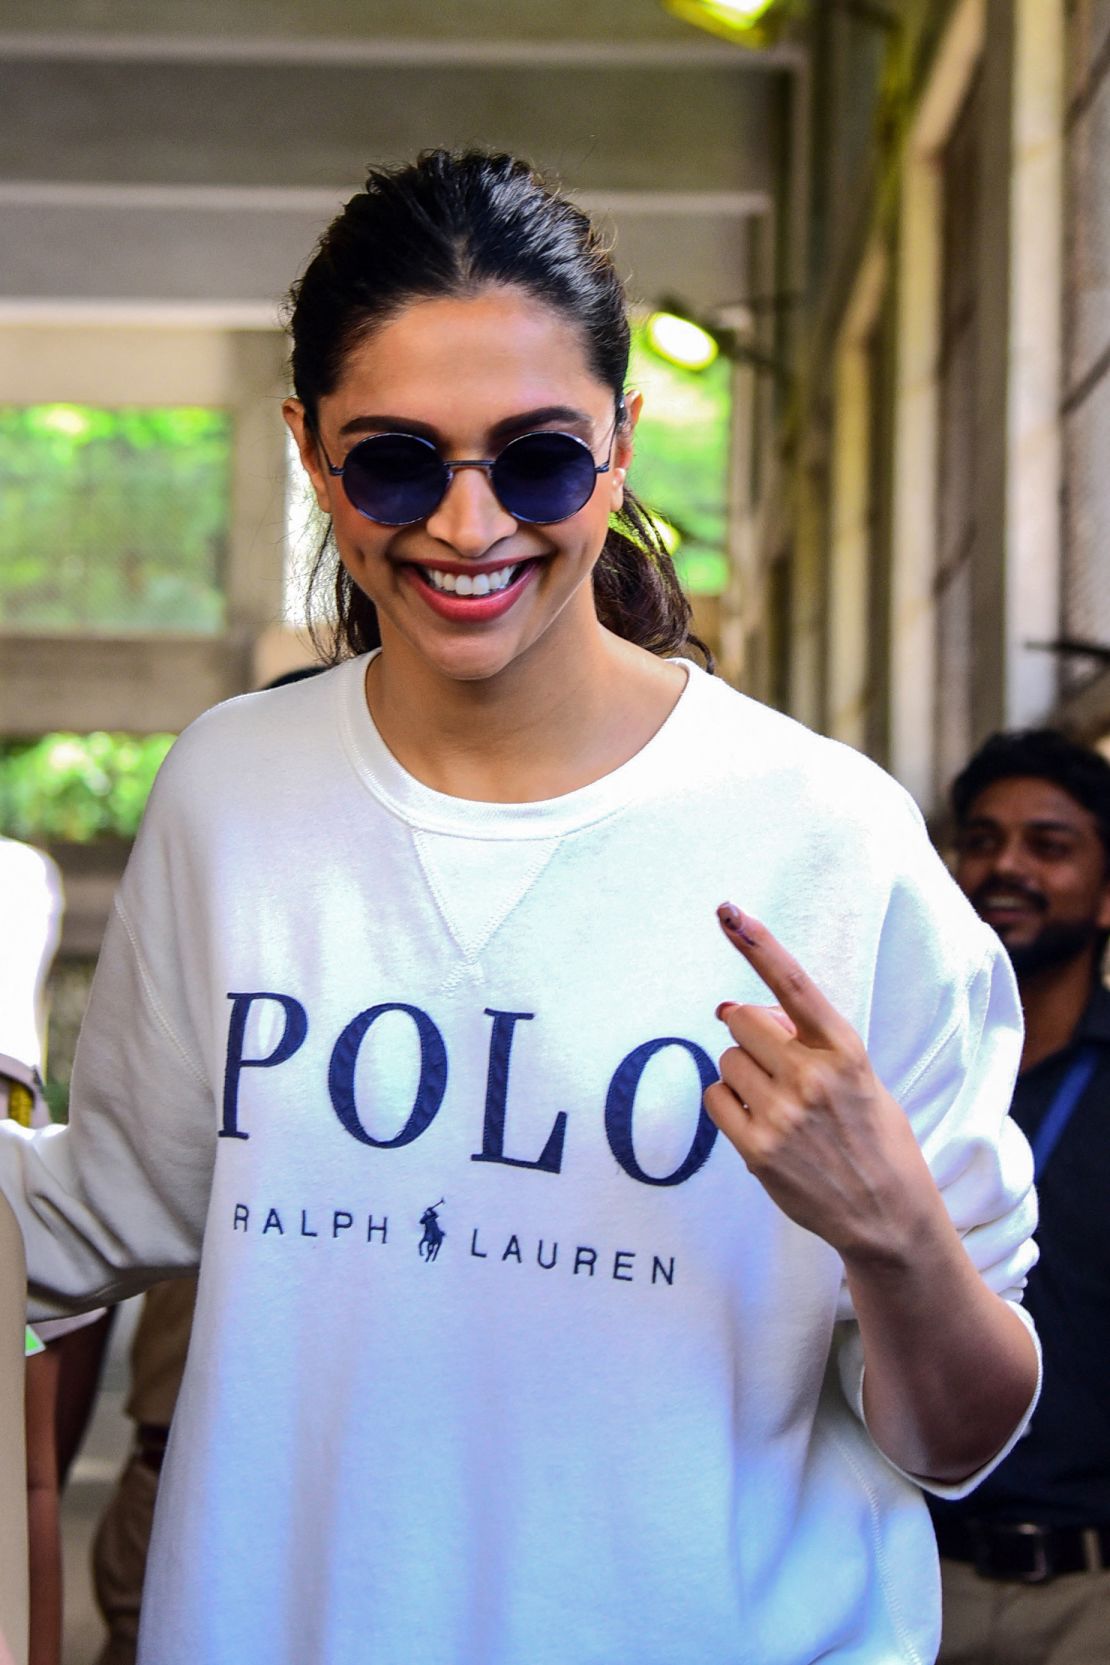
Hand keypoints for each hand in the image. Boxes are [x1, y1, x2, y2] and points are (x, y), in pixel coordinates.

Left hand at [705, 904, 937, 1261]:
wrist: (888, 1215)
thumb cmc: (872, 1136)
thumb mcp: (858, 1077)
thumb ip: (806, 1041)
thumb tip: (735, 1010)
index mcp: (845, 1050)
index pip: (792, 984)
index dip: (758, 944)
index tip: (728, 911)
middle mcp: (812, 1076)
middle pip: (742, 1021)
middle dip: (749, 1035)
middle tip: (774, 1065)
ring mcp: (782, 1114)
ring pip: (726, 1061)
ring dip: (741, 1074)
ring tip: (777, 1105)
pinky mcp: (758, 1149)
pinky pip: (715, 1100)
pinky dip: (727, 1105)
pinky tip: (759, 1124)